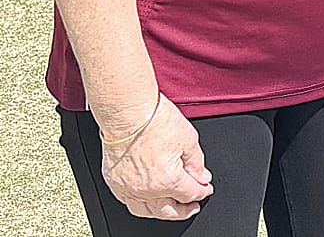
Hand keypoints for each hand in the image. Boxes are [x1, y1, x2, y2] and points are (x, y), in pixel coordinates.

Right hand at [100, 96, 213, 219]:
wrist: (127, 113)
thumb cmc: (155, 121)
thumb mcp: (189, 140)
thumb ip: (197, 164)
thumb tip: (201, 177)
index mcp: (169, 180)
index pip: (190, 194)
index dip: (202, 192)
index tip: (206, 189)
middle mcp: (147, 189)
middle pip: (169, 211)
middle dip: (184, 210)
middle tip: (192, 207)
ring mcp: (128, 188)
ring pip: (147, 212)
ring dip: (162, 212)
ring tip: (172, 208)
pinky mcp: (115, 183)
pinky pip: (129, 202)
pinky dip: (142, 204)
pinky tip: (149, 199)